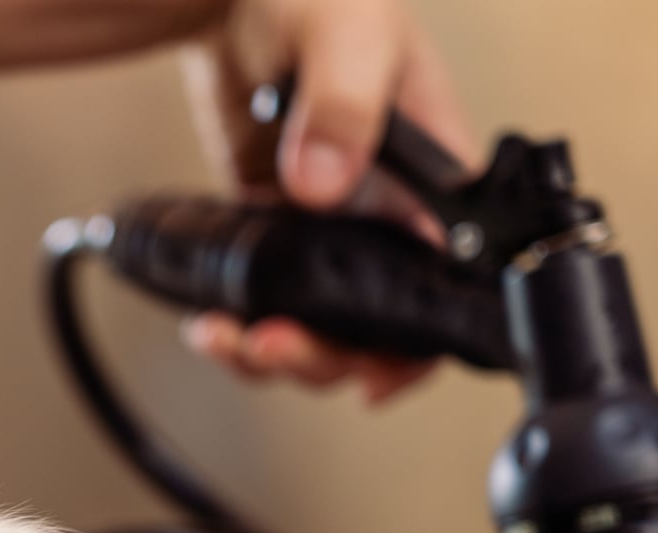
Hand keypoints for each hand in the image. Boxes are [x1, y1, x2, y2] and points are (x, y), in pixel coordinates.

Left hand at [180, 0, 476, 401]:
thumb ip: (344, 104)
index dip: (417, 345)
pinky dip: (239, 326)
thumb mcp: (347, 31)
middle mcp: (389, 216)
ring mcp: (331, 232)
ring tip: (228, 339)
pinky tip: (208, 322)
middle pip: (379, 328)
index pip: (449, 284)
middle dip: (328, 356)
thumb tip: (323, 184)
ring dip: (275, 352)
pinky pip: (269, 302)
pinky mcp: (278, 236)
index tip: (374, 374)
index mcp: (436, 177)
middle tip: (274, 345)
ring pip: (319, 327)